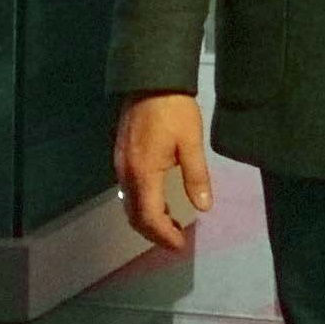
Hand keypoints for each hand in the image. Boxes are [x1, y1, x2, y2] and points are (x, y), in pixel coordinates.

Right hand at [112, 90, 212, 252]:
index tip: (181, 244)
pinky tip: (160, 200)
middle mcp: (126, 173)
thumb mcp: (191, 143)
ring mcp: (120, 164)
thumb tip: (204, 208)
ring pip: (129, 204)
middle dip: (154, 233)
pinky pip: (128, 191)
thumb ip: (196, 176)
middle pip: (135, 216)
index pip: (150, 217)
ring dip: (148, 219)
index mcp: (143, 173)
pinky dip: (142, 204)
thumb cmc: (174, 110)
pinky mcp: (122, 155)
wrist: (150, 79)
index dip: (165, 235)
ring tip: (172, 223)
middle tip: (176, 240)